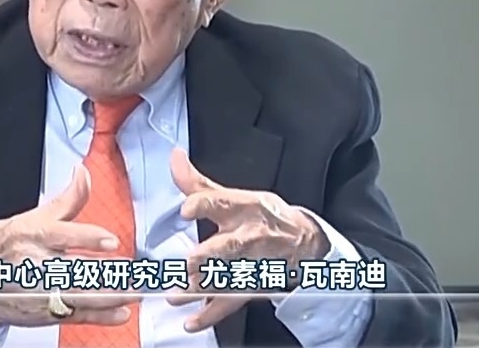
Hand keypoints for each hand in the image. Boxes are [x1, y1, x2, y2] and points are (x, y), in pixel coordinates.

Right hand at [0, 166, 138, 327]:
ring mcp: (40, 292)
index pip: (62, 235)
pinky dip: (100, 317)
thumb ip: (66, 200)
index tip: (111, 241)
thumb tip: (84, 173)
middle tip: (131, 272)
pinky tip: (120, 313)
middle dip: (107, 274)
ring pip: (79, 296)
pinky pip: (76, 316)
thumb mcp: (30, 217)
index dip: (87, 238)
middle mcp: (36, 265)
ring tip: (133, 292)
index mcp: (33, 236)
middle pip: (75, 270)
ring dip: (109, 296)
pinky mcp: (44, 313)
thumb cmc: (1, 248)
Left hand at [167, 148, 328, 332]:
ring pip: (229, 277)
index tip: (186, 208)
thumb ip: (198, 183)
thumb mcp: (235, 194)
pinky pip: (232, 302)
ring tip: (178, 295)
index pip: (222, 201)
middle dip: (210, 254)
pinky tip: (191, 320)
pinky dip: (211, 314)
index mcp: (243, 207)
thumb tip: (174, 157)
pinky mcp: (254, 284)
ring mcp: (253, 263)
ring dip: (204, 288)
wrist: (304, 241)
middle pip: (230, 245)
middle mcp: (249, 235)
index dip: (204, 203)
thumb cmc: (263, 215)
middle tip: (190, 262)